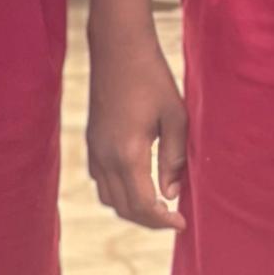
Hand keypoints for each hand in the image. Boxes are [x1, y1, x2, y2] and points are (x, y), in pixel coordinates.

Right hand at [87, 26, 188, 230]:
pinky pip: (102, 182)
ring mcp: (94, 152)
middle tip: (174, 219)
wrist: (119, 51)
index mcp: (126, 154)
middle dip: (149, 220)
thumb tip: (172, 194)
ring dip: (133, 209)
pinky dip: (120, 193)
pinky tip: (140, 184)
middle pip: (124, 208)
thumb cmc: (153, 79)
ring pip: (109, 199)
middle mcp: (104, 159)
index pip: (142, 204)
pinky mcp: (91, 143)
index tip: (182, 223)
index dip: (163, 220)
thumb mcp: (176, 116)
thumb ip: (175, 157)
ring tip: (160, 206)